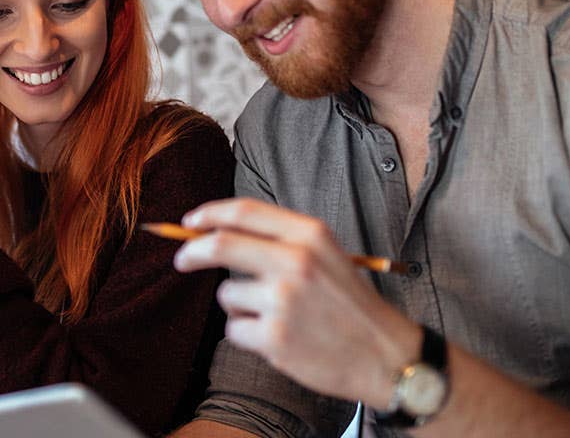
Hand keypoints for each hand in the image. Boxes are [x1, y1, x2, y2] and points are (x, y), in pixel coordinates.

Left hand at [173, 198, 420, 409]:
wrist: (387, 356)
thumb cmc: (351, 305)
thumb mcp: (326, 255)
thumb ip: (280, 240)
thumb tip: (217, 231)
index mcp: (310, 235)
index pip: (244, 212)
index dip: (209, 214)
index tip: (189, 221)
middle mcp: (296, 261)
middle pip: (219, 245)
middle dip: (191, 252)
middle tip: (182, 260)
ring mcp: (284, 299)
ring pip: (226, 293)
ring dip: (237, 305)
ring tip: (273, 316)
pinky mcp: (275, 337)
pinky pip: (234, 329)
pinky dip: (247, 335)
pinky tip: (278, 338)